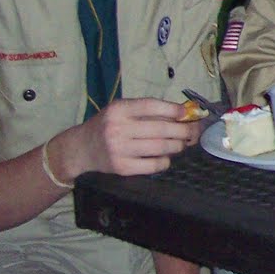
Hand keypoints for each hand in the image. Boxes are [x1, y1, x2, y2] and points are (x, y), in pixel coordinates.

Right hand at [52, 98, 201, 180]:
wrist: (81, 148)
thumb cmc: (109, 125)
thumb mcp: (122, 110)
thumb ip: (148, 111)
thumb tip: (185, 114)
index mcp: (118, 109)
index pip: (152, 106)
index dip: (174, 110)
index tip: (188, 113)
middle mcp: (117, 128)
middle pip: (162, 129)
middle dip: (184, 131)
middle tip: (193, 133)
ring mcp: (119, 149)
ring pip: (161, 147)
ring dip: (178, 146)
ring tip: (180, 144)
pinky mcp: (121, 168)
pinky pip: (154, 165)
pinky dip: (165, 161)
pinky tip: (164, 157)